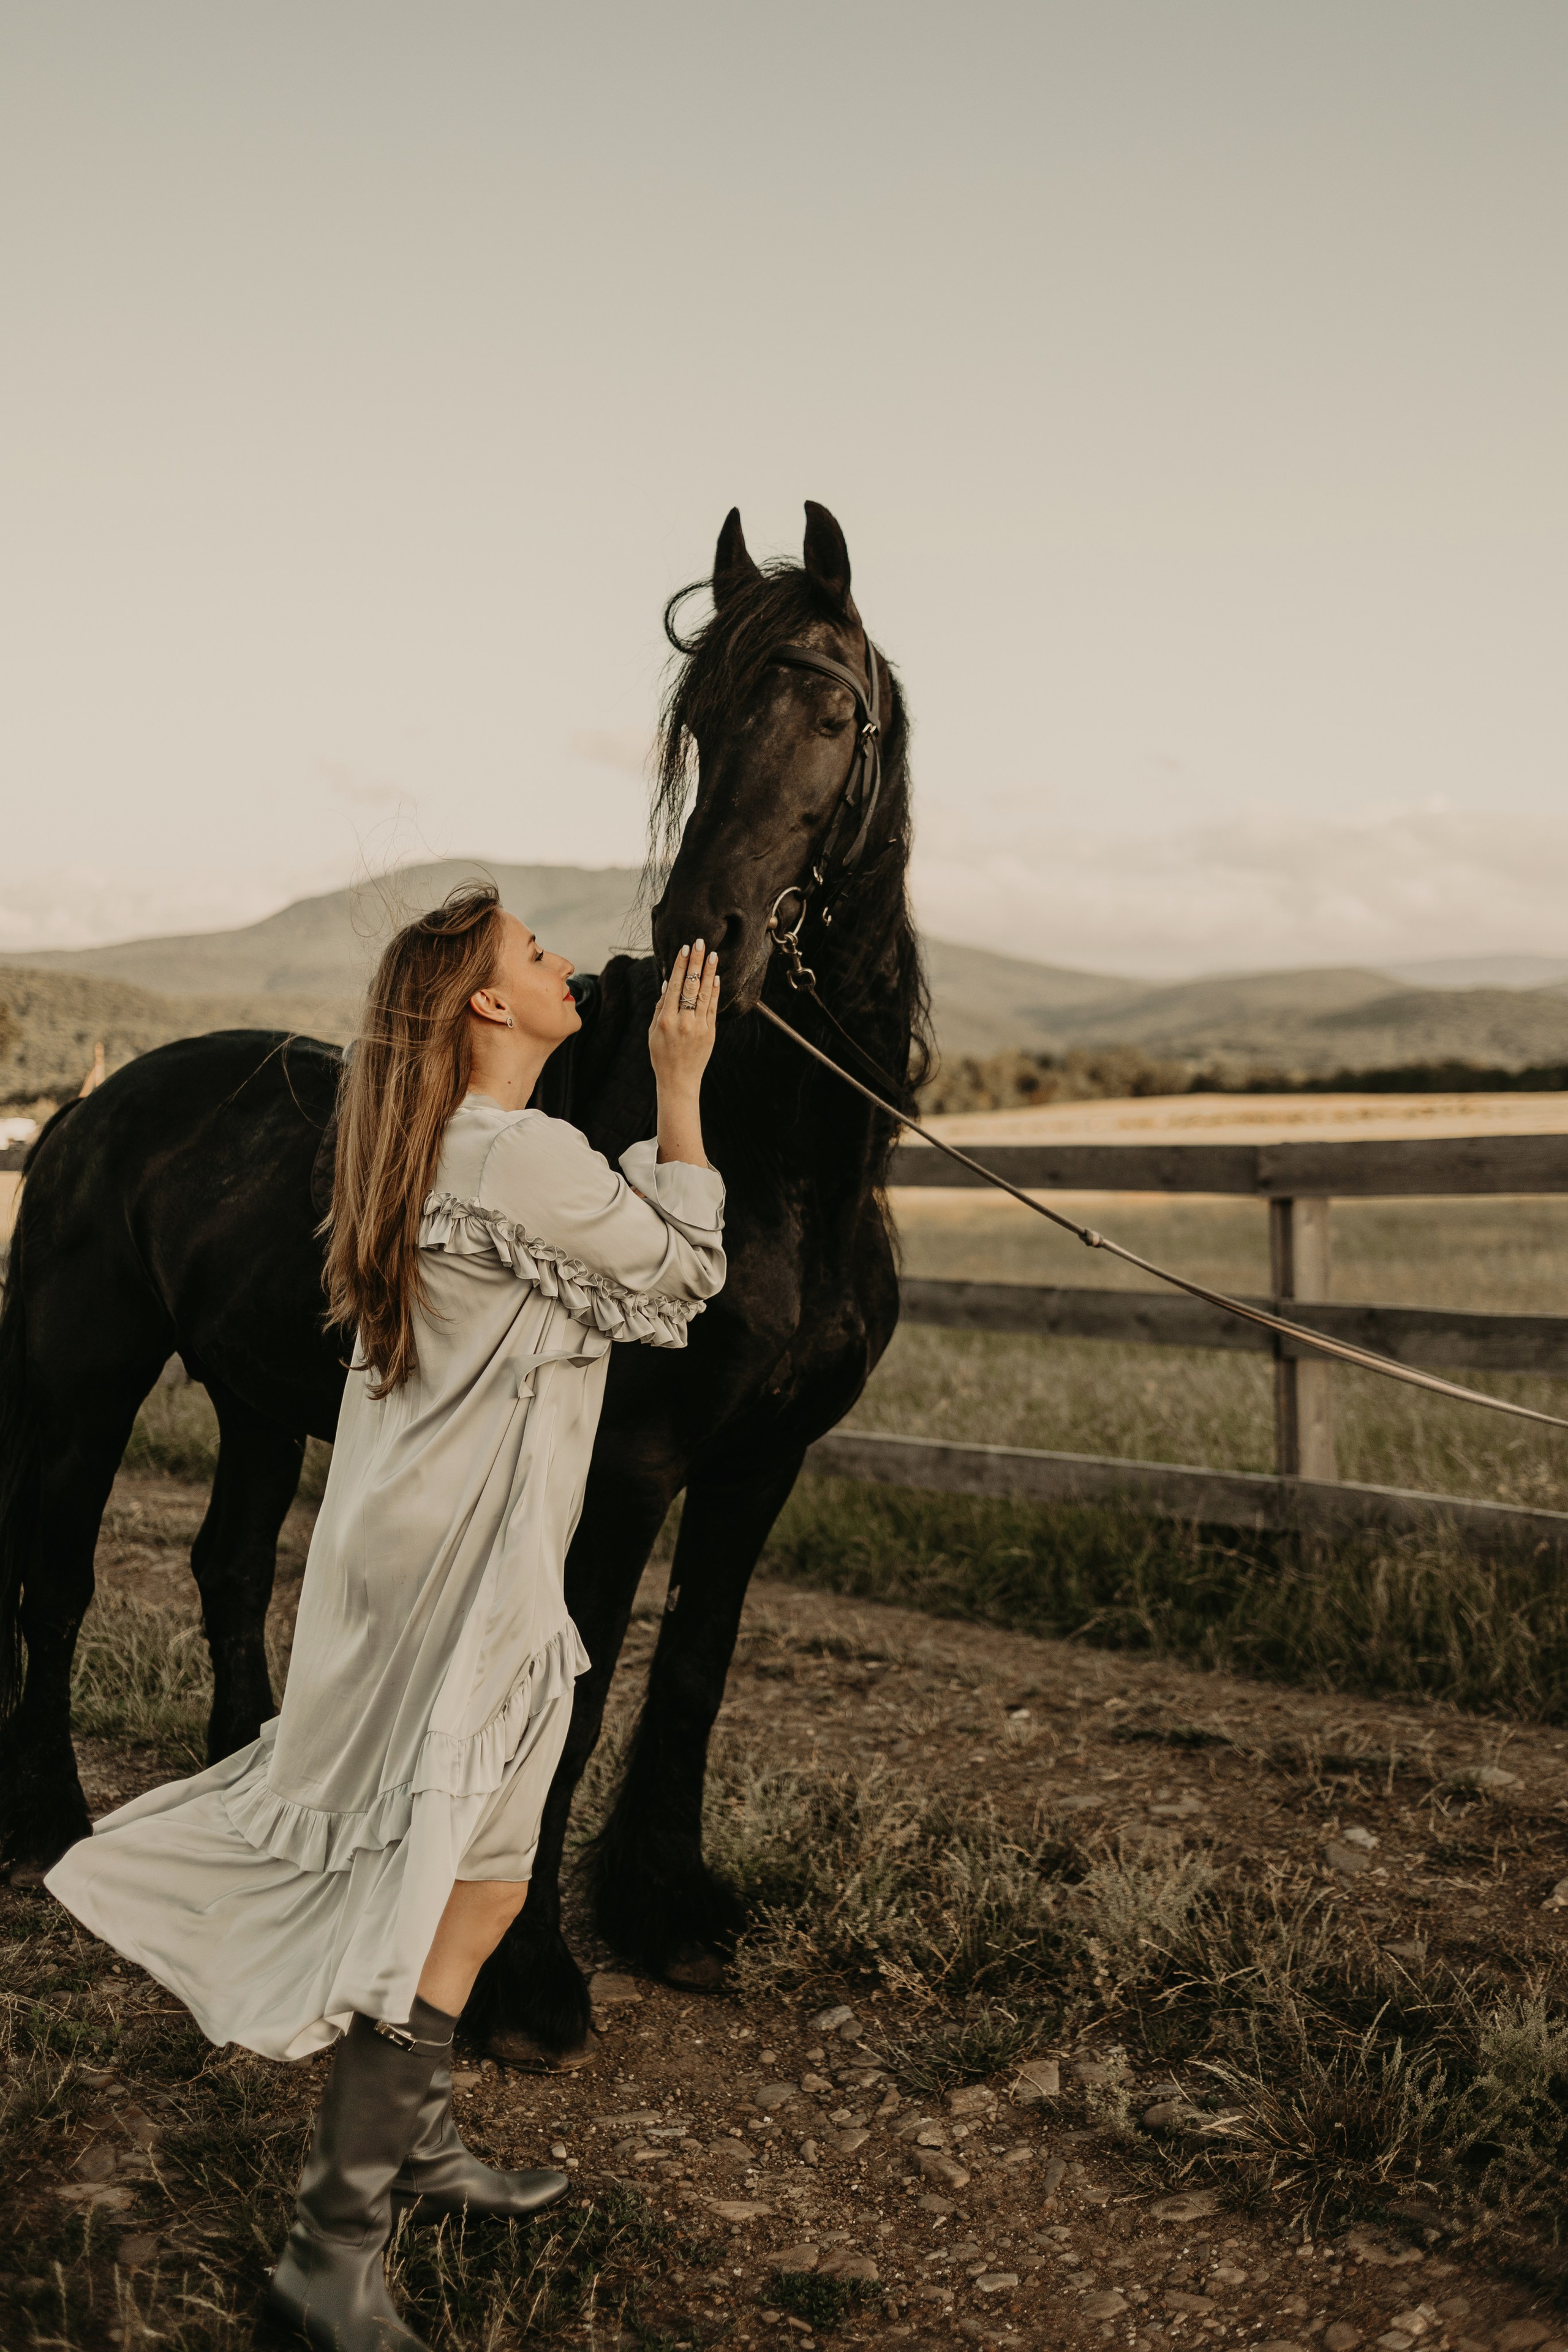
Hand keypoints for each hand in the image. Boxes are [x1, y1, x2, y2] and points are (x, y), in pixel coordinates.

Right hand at [649, 940, 719, 1093]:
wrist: (679, 1080)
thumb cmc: (662, 1055)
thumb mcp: (653, 1032)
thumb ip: (661, 1007)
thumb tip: (669, 983)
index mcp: (666, 1020)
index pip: (675, 986)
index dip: (681, 966)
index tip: (685, 949)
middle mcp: (683, 1021)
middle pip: (692, 985)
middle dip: (696, 962)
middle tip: (700, 943)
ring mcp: (699, 1027)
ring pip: (706, 994)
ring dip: (709, 972)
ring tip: (713, 955)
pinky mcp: (711, 1032)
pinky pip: (713, 1007)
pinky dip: (715, 991)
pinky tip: (716, 977)